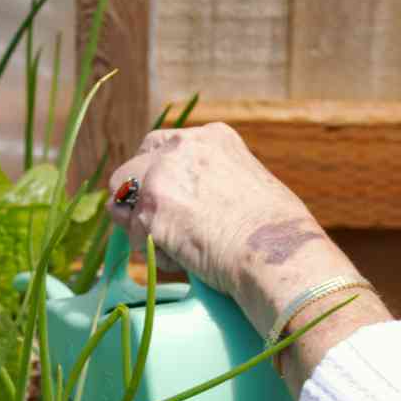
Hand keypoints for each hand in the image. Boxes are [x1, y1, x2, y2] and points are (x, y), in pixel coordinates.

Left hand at [101, 123, 388, 380]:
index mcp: (213, 137)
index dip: (158, 175)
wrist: (277, 254)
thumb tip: (196, 207)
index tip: (166, 198)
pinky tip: (185, 262)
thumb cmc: (278, 235)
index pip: (163, 145)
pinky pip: (133, 237)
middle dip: (136, 196)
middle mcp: (182, 147)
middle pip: (132, 166)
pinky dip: (153, 255)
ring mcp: (162, 176)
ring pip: (121, 200)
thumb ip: (216, 182)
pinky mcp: (150, 210)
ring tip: (177, 249)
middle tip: (155, 226)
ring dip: (140, 227)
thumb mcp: (251, 185)